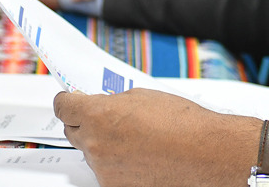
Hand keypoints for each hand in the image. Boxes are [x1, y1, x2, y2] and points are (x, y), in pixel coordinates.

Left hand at [55, 89, 256, 186]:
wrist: (204, 153)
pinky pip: (107, 172)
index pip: (64, 107)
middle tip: (104, 119)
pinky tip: (141, 157)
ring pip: (92, 154)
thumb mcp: (143, 96)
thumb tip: (105, 107)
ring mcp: (104, 170)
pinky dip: (118, 165)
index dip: (66, 101)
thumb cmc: (181, 124)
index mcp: (98, 116)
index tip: (69, 99)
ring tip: (136, 140)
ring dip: (105, 146)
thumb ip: (115, 102)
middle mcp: (95, 145)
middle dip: (84, 123)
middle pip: (72, 132)